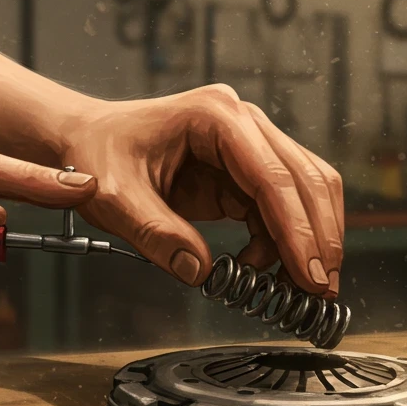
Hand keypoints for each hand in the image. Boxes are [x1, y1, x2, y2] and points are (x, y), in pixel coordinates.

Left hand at [62, 85, 343, 296]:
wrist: (85, 140)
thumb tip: (198, 271)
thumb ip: (156, 233)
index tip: (310, 272)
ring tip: (303, 287)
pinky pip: (279, 205)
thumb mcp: (114, 198)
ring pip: (303, 190)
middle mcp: (241, 121)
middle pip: (304, 178)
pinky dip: (282, 241)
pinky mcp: (242, 169)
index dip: (297, 228)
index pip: (272, 175)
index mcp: (214, 116)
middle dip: (318, 237)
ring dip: (310, 239)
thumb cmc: (96, 154)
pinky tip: (262, 268)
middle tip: (321, 289)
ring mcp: (246, 143)